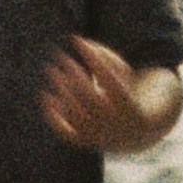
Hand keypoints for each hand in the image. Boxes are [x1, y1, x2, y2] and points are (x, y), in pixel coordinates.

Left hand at [40, 35, 157, 152]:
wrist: (136, 134)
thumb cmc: (126, 93)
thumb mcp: (124, 74)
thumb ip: (106, 56)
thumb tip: (81, 43)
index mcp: (129, 103)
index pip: (109, 79)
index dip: (94, 59)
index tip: (78, 40)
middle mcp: (115, 122)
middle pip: (91, 97)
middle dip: (75, 74)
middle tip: (61, 57)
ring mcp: (100, 134)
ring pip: (77, 114)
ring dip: (62, 91)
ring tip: (51, 70)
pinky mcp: (87, 142)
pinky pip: (68, 132)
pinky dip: (55, 117)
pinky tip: (46, 97)